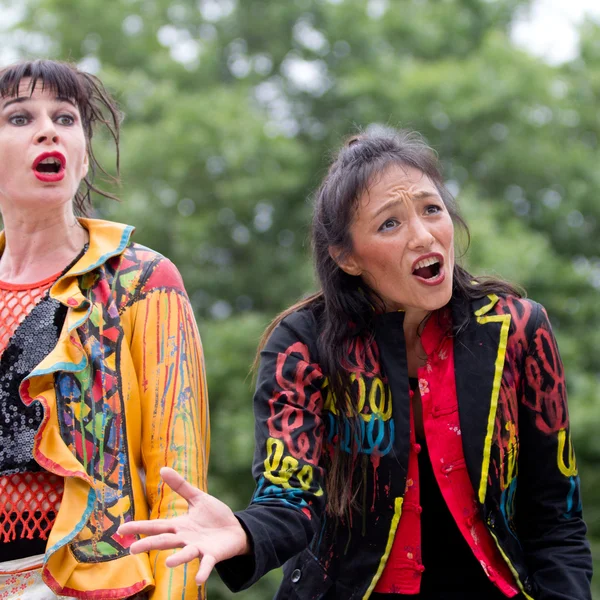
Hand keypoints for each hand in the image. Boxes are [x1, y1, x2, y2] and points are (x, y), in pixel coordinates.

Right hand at [117, 467, 249, 584]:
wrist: (235, 529)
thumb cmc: (214, 516)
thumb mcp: (197, 498)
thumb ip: (180, 486)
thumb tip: (162, 468)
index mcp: (179, 525)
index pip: (156, 525)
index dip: (139, 526)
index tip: (121, 530)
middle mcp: (185, 539)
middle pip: (165, 541)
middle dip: (150, 544)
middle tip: (132, 549)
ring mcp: (198, 548)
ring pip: (185, 553)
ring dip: (178, 559)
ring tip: (168, 563)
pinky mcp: (212, 555)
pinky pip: (206, 564)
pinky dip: (203, 571)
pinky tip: (199, 580)